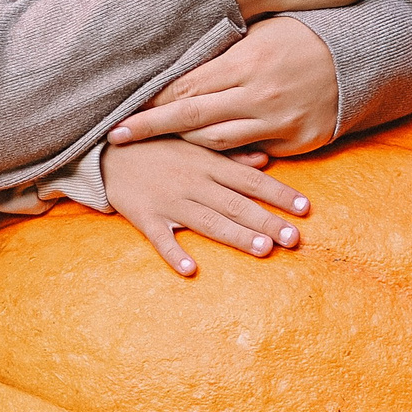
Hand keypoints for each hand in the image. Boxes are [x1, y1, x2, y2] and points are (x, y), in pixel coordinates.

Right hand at [102, 137, 311, 276]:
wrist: (106, 148)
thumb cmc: (157, 145)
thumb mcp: (195, 141)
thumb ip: (231, 154)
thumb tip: (266, 160)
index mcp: (208, 163)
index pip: (251, 180)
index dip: (279, 194)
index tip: (305, 208)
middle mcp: (194, 182)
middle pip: (236, 204)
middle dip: (267, 221)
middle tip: (294, 238)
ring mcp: (169, 200)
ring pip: (208, 221)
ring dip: (235, 236)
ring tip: (263, 249)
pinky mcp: (144, 216)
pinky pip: (160, 238)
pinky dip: (174, 253)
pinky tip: (190, 270)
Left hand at [110, 16, 340, 156]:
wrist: (362, 55)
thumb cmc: (305, 34)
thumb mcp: (263, 30)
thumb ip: (224, 49)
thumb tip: (179, 60)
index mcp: (246, 60)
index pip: (186, 84)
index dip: (152, 99)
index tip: (123, 108)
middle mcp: (259, 93)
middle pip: (191, 115)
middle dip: (149, 127)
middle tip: (116, 136)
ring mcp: (278, 120)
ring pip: (217, 140)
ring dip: (186, 142)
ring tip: (159, 144)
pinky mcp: (298, 140)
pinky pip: (252, 152)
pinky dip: (229, 151)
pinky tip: (207, 155)